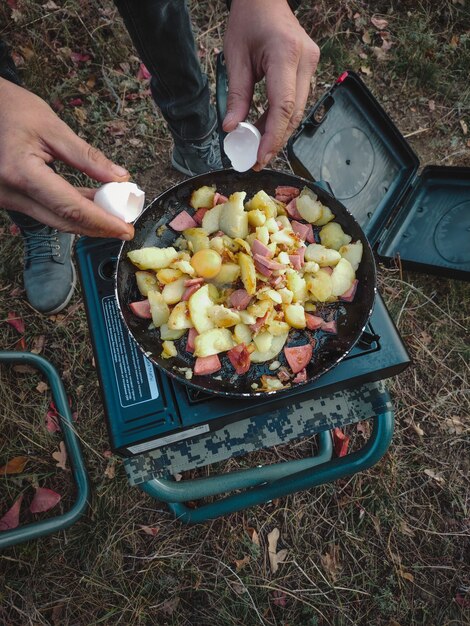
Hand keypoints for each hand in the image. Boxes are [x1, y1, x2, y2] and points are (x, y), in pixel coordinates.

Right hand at [0, 78, 133, 238]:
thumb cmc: (14, 110)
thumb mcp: (53, 127)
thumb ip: (88, 156)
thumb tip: (119, 178)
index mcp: (21, 172)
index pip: (70, 208)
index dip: (101, 222)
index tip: (126, 229)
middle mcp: (11, 193)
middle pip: (64, 222)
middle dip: (98, 228)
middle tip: (125, 229)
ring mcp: (9, 199)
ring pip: (56, 220)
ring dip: (86, 220)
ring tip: (115, 216)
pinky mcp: (12, 199)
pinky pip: (47, 210)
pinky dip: (72, 210)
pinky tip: (94, 204)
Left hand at [222, 0, 318, 169]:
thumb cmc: (248, 20)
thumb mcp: (235, 56)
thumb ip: (237, 95)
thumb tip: (232, 129)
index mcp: (285, 53)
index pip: (283, 105)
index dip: (273, 136)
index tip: (260, 157)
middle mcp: (306, 60)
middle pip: (294, 113)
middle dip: (275, 140)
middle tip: (255, 160)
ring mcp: (311, 64)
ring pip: (297, 110)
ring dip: (277, 131)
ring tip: (256, 147)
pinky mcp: (309, 68)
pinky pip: (296, 101)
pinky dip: (280, 118)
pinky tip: (264, 129)